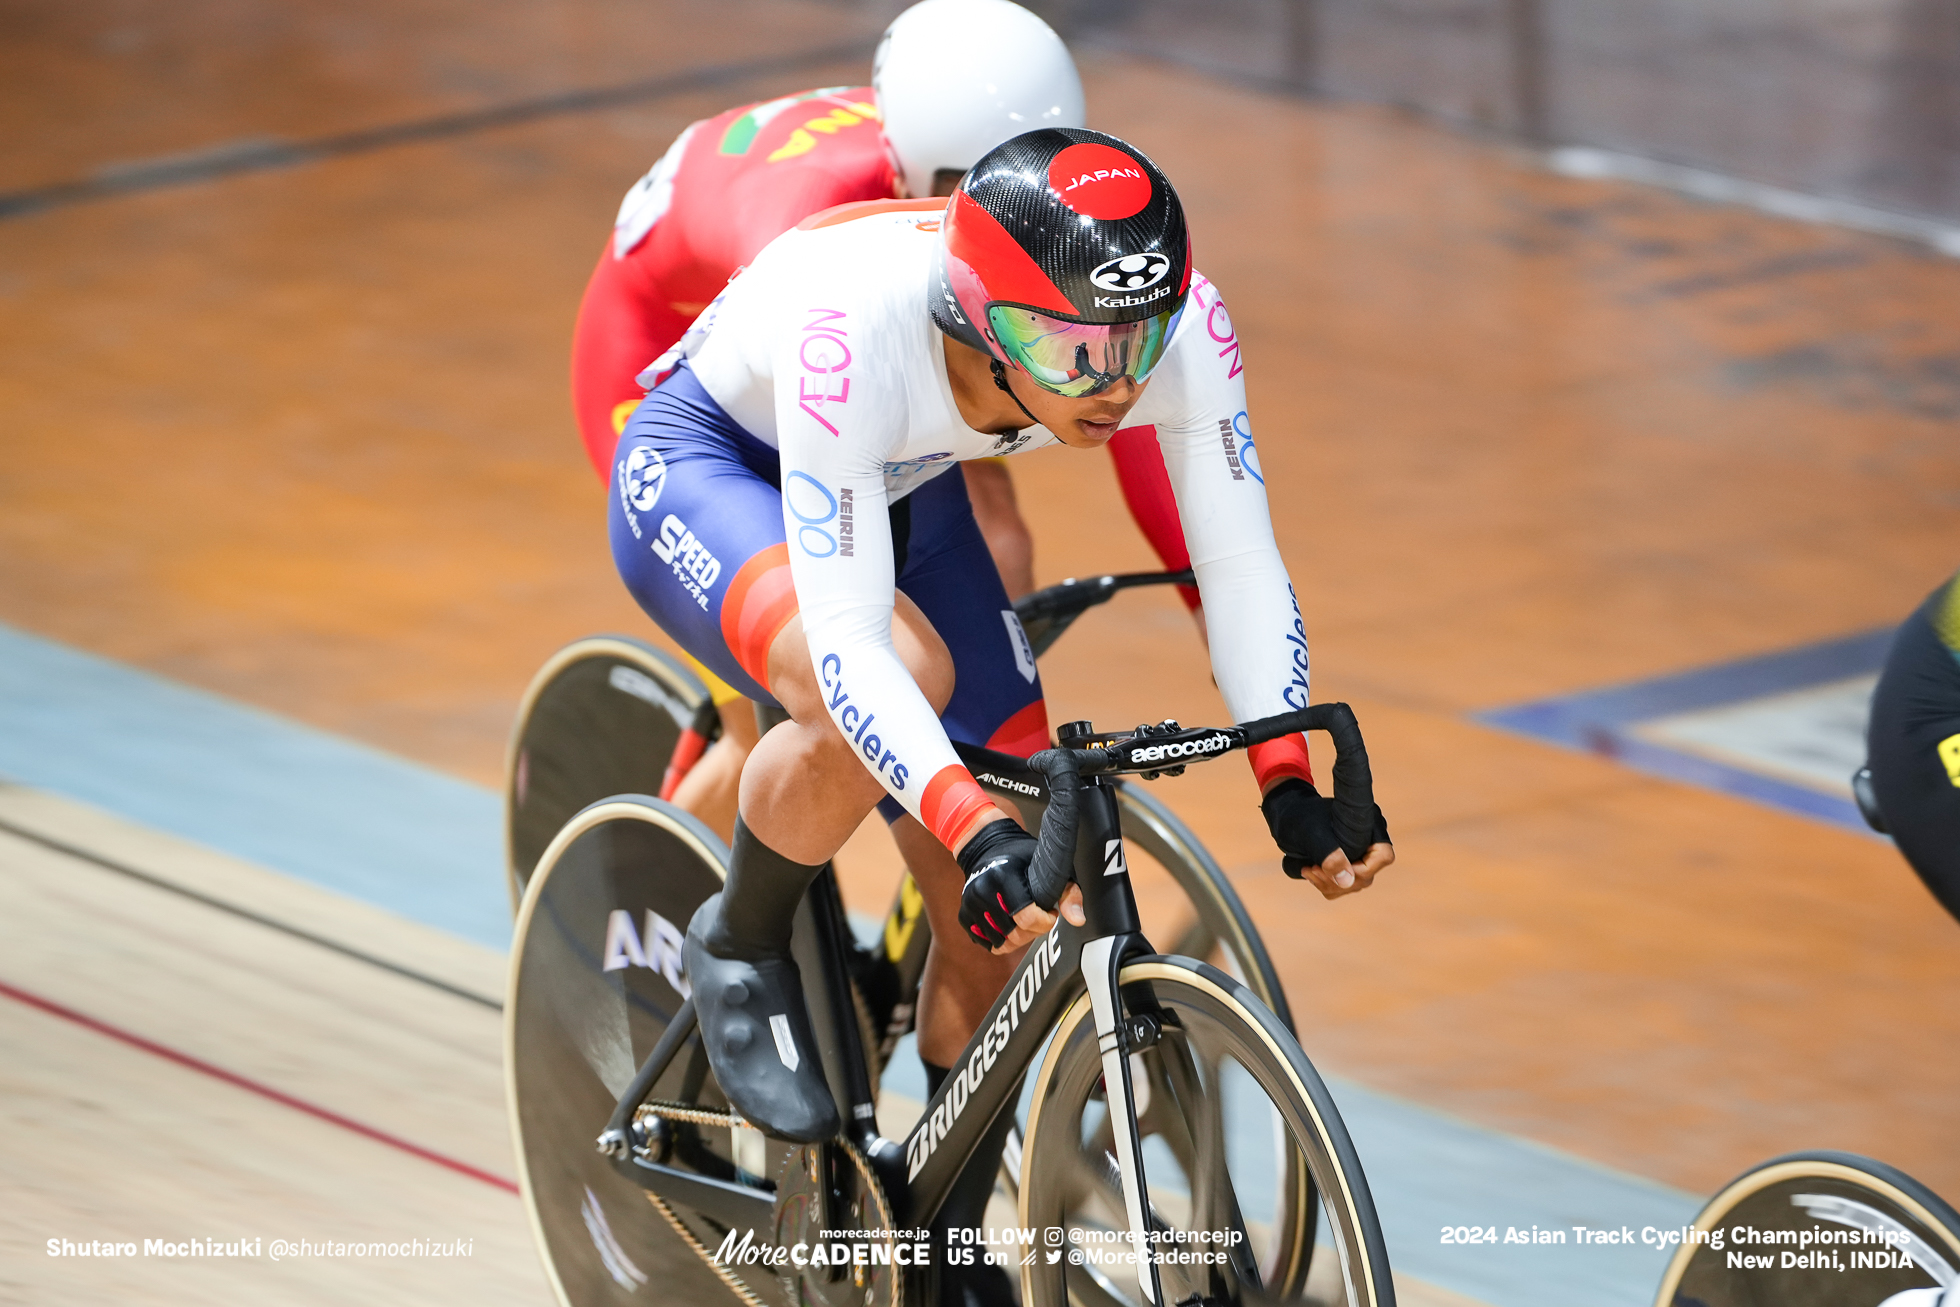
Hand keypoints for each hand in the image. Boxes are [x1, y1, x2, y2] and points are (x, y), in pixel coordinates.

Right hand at [956, 818, 1086, 952]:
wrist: (987, 847)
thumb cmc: (1022, 856)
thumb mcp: (1050, 867)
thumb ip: (1069, 893)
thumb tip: (1078, 921)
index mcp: (1003, 877)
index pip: (1027, 919)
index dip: (1045, 922)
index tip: (1050, 911)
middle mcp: (982, 892)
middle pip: (1015, 935)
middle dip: (1034, 931)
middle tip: (1039, 916)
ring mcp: (970, 905)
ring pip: (1001, 944)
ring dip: (1018, 938)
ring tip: (1024, 919)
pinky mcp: (964, 915)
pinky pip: (987, 944)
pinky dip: (1001, 940)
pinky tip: (1009, 923)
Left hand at [1261, 778, 1393, 900]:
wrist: (1286, 811)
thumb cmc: (1299, 816)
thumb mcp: (1312, 834)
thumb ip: (1330, 855)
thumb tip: (1347, 881)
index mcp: (1368, 825)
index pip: (1383, 856)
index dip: (1363, 869)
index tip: (1336, 868)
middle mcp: (1367, 840)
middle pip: (1366, 875)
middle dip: (1337, 879)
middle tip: (1313, 869)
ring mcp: (1356, 853)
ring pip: (1352, 883)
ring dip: (1328, 883)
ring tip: (1308, 870)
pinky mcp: (1343, 862)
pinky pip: (1341, 885)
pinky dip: (1325, 884)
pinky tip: (1309, 872)